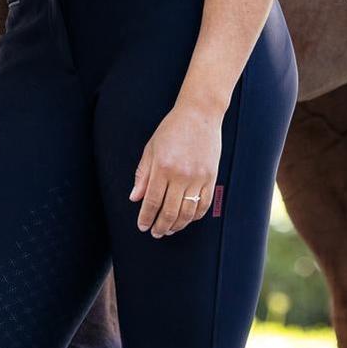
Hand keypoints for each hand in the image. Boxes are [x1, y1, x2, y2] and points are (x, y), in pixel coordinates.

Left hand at [129, 102, 222, 237]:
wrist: (199, 114)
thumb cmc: (172, 129)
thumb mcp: (151, 148)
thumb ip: (142, 175)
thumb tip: (135, 198)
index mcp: (162, 167)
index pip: (152, 200)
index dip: (146, 217)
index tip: (142, 226)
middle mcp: (181, 175)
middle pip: (169, 211)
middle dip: (161, 226)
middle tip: (155, 233)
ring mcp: (198, 178)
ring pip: (187, 212)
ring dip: (177, 225)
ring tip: (169, 229)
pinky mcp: (211, 178)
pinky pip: (204, 205)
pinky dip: (195, 217)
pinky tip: (187, 219)